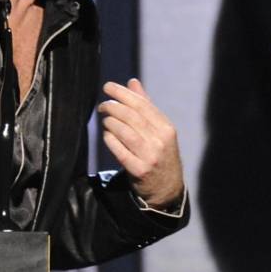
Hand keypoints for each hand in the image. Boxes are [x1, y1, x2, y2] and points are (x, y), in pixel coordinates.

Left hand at [98, 78, 183, 208]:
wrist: (167, 189)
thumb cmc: (160, 153)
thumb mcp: (159, 130)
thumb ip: (146, 106)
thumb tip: (132, 82)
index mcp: (167, 128)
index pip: (142, 105)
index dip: (123, 93)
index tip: (108, 87)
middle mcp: (160, 141)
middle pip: (132, 117)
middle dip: (114, 106)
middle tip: (102, 105)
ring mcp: (150, 156)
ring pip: (125, 132)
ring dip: (110, 122)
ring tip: (104, 119)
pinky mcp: (139, 171)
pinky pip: (120, 151)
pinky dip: (110, 140)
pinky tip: (106, 134)